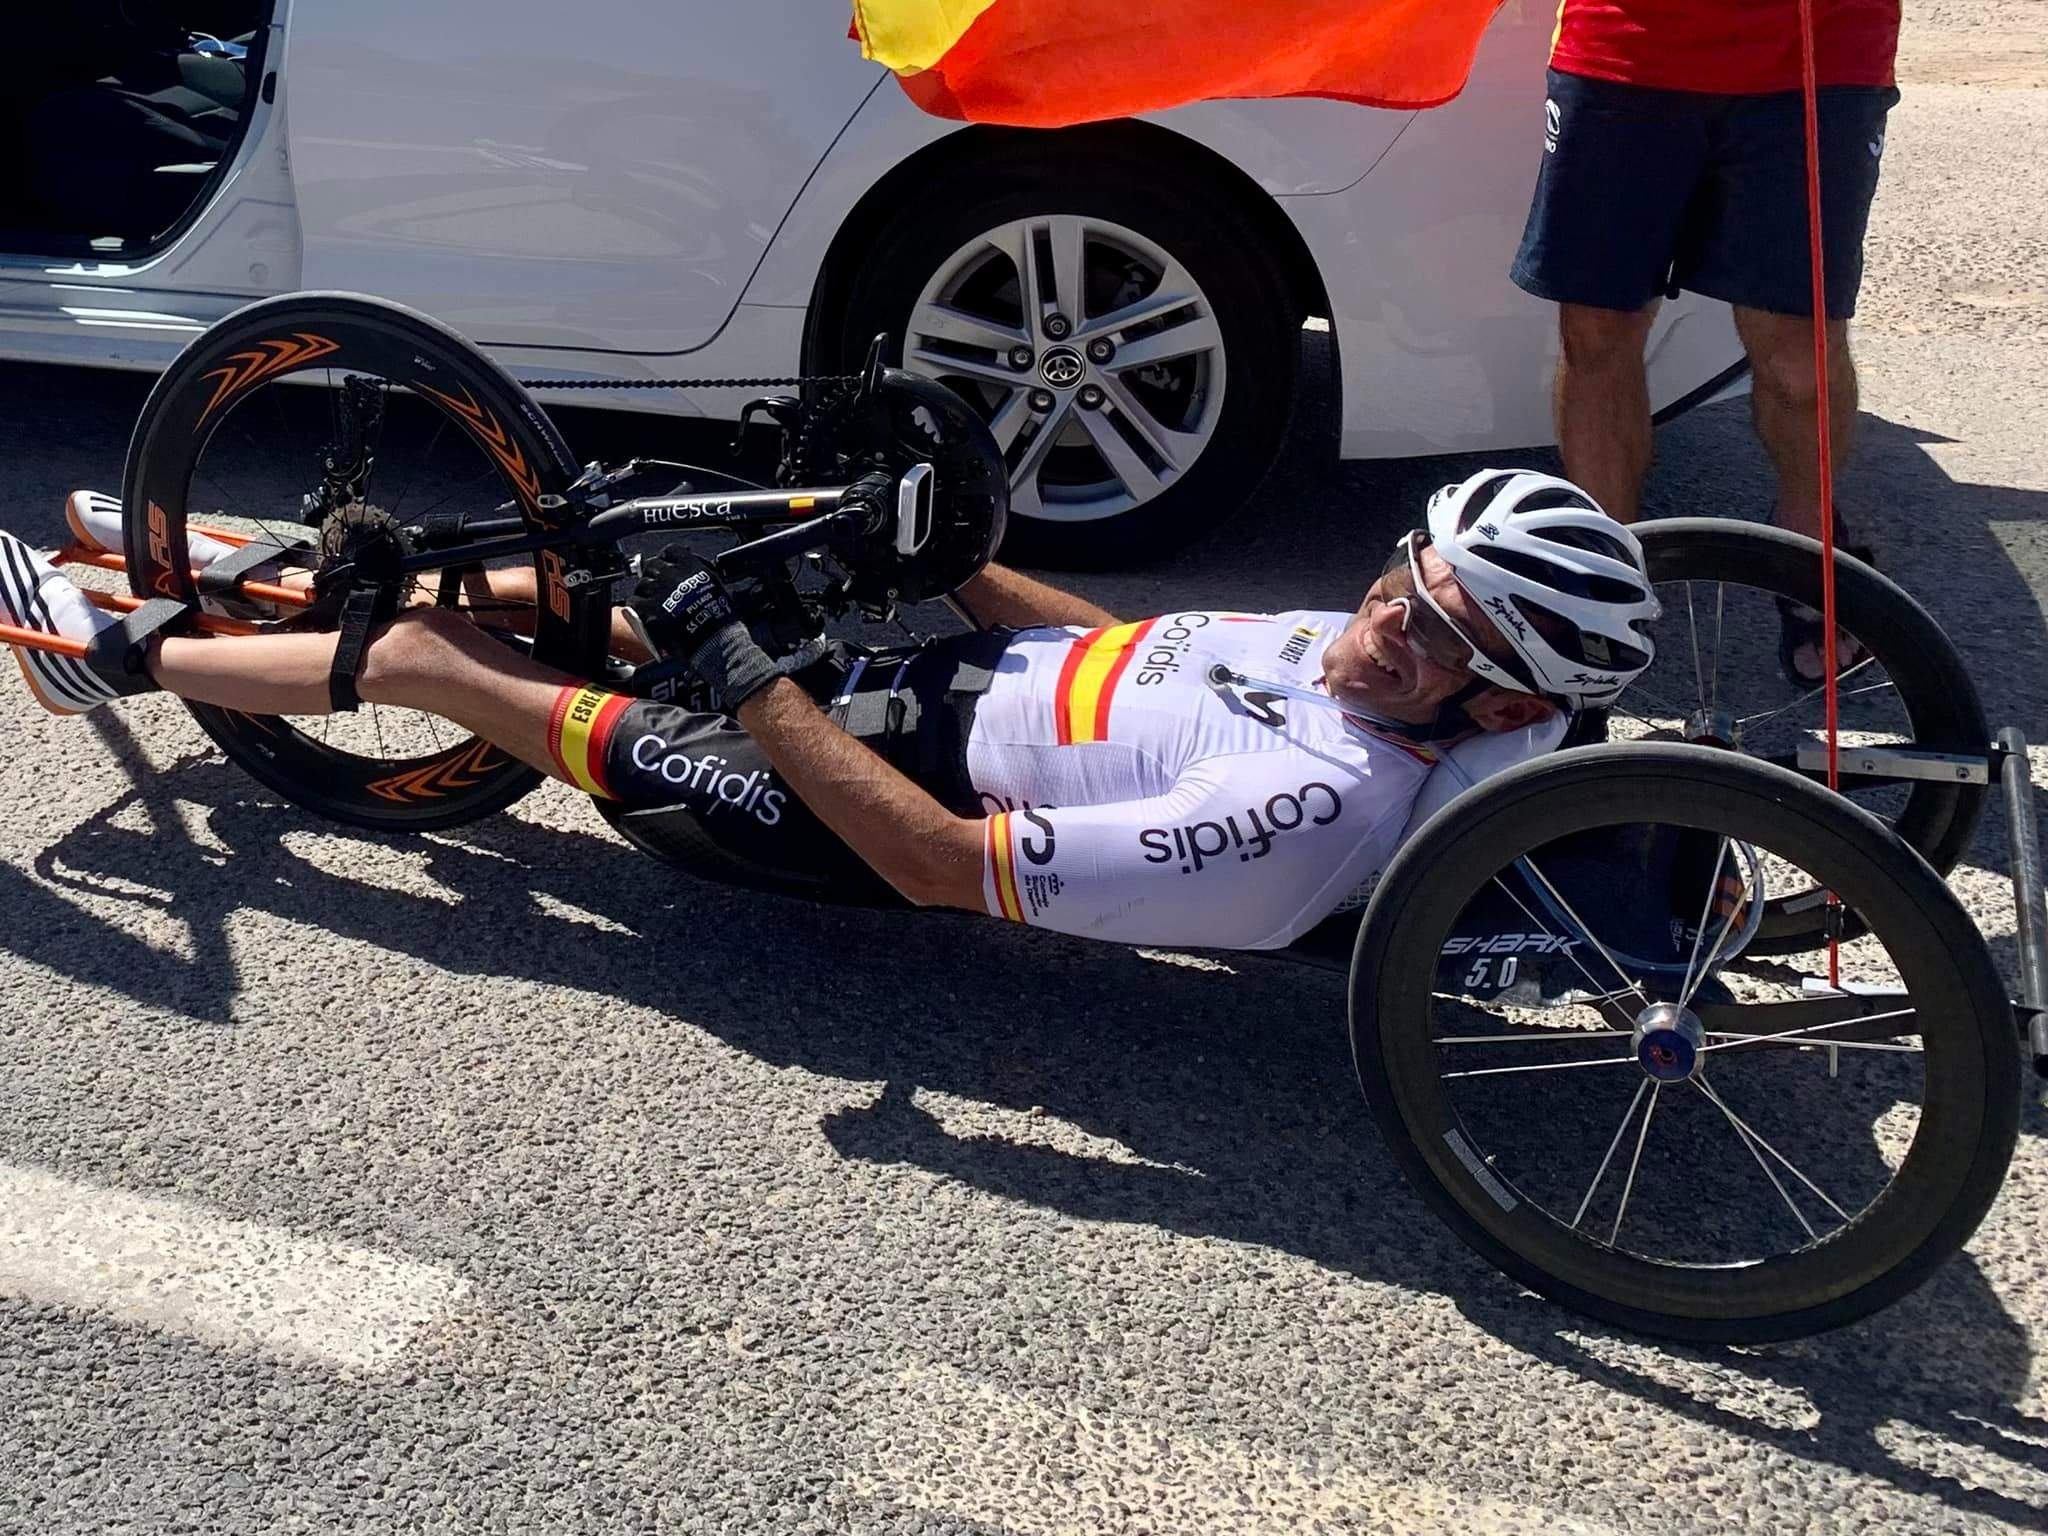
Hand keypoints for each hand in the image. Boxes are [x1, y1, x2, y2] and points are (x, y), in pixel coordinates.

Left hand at [630, 547, 779, 708]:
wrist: (714, 639)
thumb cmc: (720, 618)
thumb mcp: (715, 585)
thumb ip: (698, 575)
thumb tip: (690, 573)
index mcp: (690, 566)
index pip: (670, 551)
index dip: (667, 559)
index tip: (668, 567)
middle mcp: (672, 574)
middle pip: (652, 566)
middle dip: (655, 576)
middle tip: (660, 590)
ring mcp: (658, 591)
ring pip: (642, 584)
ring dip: (646, 592)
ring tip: (654, 604)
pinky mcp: (649, 610)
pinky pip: (634, 602)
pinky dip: (638, 607)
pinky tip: (645, 614)